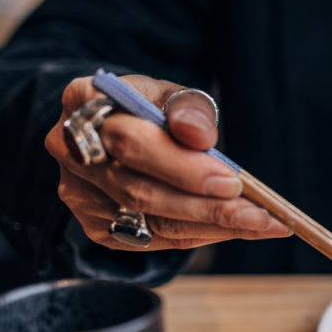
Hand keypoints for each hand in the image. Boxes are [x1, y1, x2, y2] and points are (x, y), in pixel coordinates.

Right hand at [44, 75, 291, 250]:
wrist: (119, 127)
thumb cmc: (151, 108)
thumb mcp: (171, 93)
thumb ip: (188, 107)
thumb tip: (199, 136)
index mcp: (82, 102)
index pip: (131, 142)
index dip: (183, 166)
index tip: (231, 179)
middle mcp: (69, 151)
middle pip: (139, 190)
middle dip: (206, 206)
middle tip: (258, 214)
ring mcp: (80, 194)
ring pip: (150, 221)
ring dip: (213, 227)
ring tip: (262, 224)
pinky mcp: (96, 226)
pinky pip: (154, 239)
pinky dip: (201, 236)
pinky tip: (237, 229)